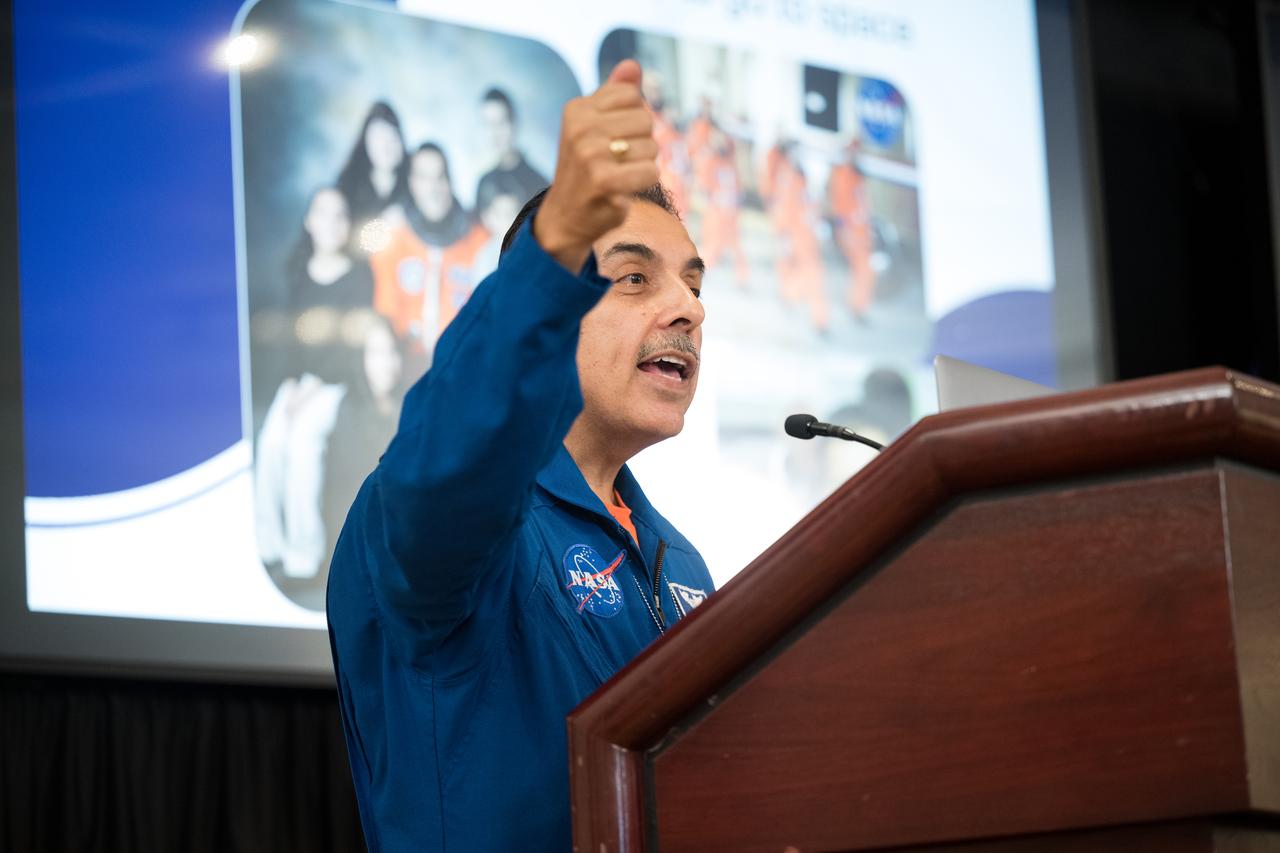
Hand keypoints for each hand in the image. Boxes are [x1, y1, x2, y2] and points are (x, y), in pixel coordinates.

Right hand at [535, 60, 659, 271]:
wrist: (565, 217)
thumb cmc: (586, 168)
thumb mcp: (593, 126)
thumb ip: (614, 95)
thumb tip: (633, 66)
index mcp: (577, 109)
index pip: (633, 96)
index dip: (632, 119)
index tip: (612, 138)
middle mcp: (581, 128)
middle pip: (646, 120)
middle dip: (641, 143)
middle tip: (617, 162)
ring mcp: (591, 155)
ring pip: (652, 148)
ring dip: (642, 166)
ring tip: (619, 176)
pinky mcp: (605, 182)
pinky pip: (651, 172)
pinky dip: (643, 183)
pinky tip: (623, 190)